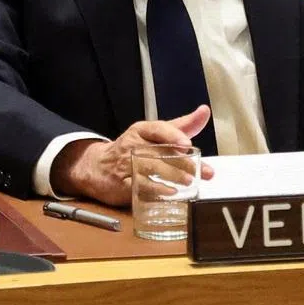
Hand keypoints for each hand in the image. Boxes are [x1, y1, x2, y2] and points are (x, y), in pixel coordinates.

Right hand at [50, 105, 214, 205]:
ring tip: (189, 181)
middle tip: (202, 171)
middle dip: (183, 162)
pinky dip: (156, 190)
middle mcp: (133, 145)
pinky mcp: (122, 185)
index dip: (173, 135)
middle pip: (159, 152)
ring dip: (171, 175)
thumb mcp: (155, 134)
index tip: (187, 143)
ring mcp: (126, 165)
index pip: (158, 129)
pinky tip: (170, 192)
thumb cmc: (134, 148)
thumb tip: (204, 111)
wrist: (99, 167)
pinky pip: (140, 187)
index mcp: (142, 130)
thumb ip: (182, 126)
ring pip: (150, 169)